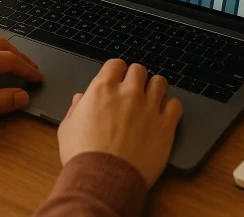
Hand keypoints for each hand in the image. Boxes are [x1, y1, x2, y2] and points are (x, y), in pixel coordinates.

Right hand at [57, 59, 182, 187]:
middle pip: (139, 70)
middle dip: (135, 78)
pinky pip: (175, 104)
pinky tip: (163, 115)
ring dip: (154, 88)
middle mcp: (128, 93)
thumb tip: (80, 99)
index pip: (116, 64)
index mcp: (102, 89)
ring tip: (150, 100)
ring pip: (160, 82)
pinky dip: (170, 107)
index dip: (116, 72)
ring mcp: (149, 108)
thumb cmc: (83, 156)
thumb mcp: (67, 127)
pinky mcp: (165, 125)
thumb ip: (76, 108)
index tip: (117, 80)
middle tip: (133, 91)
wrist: (103, 179)